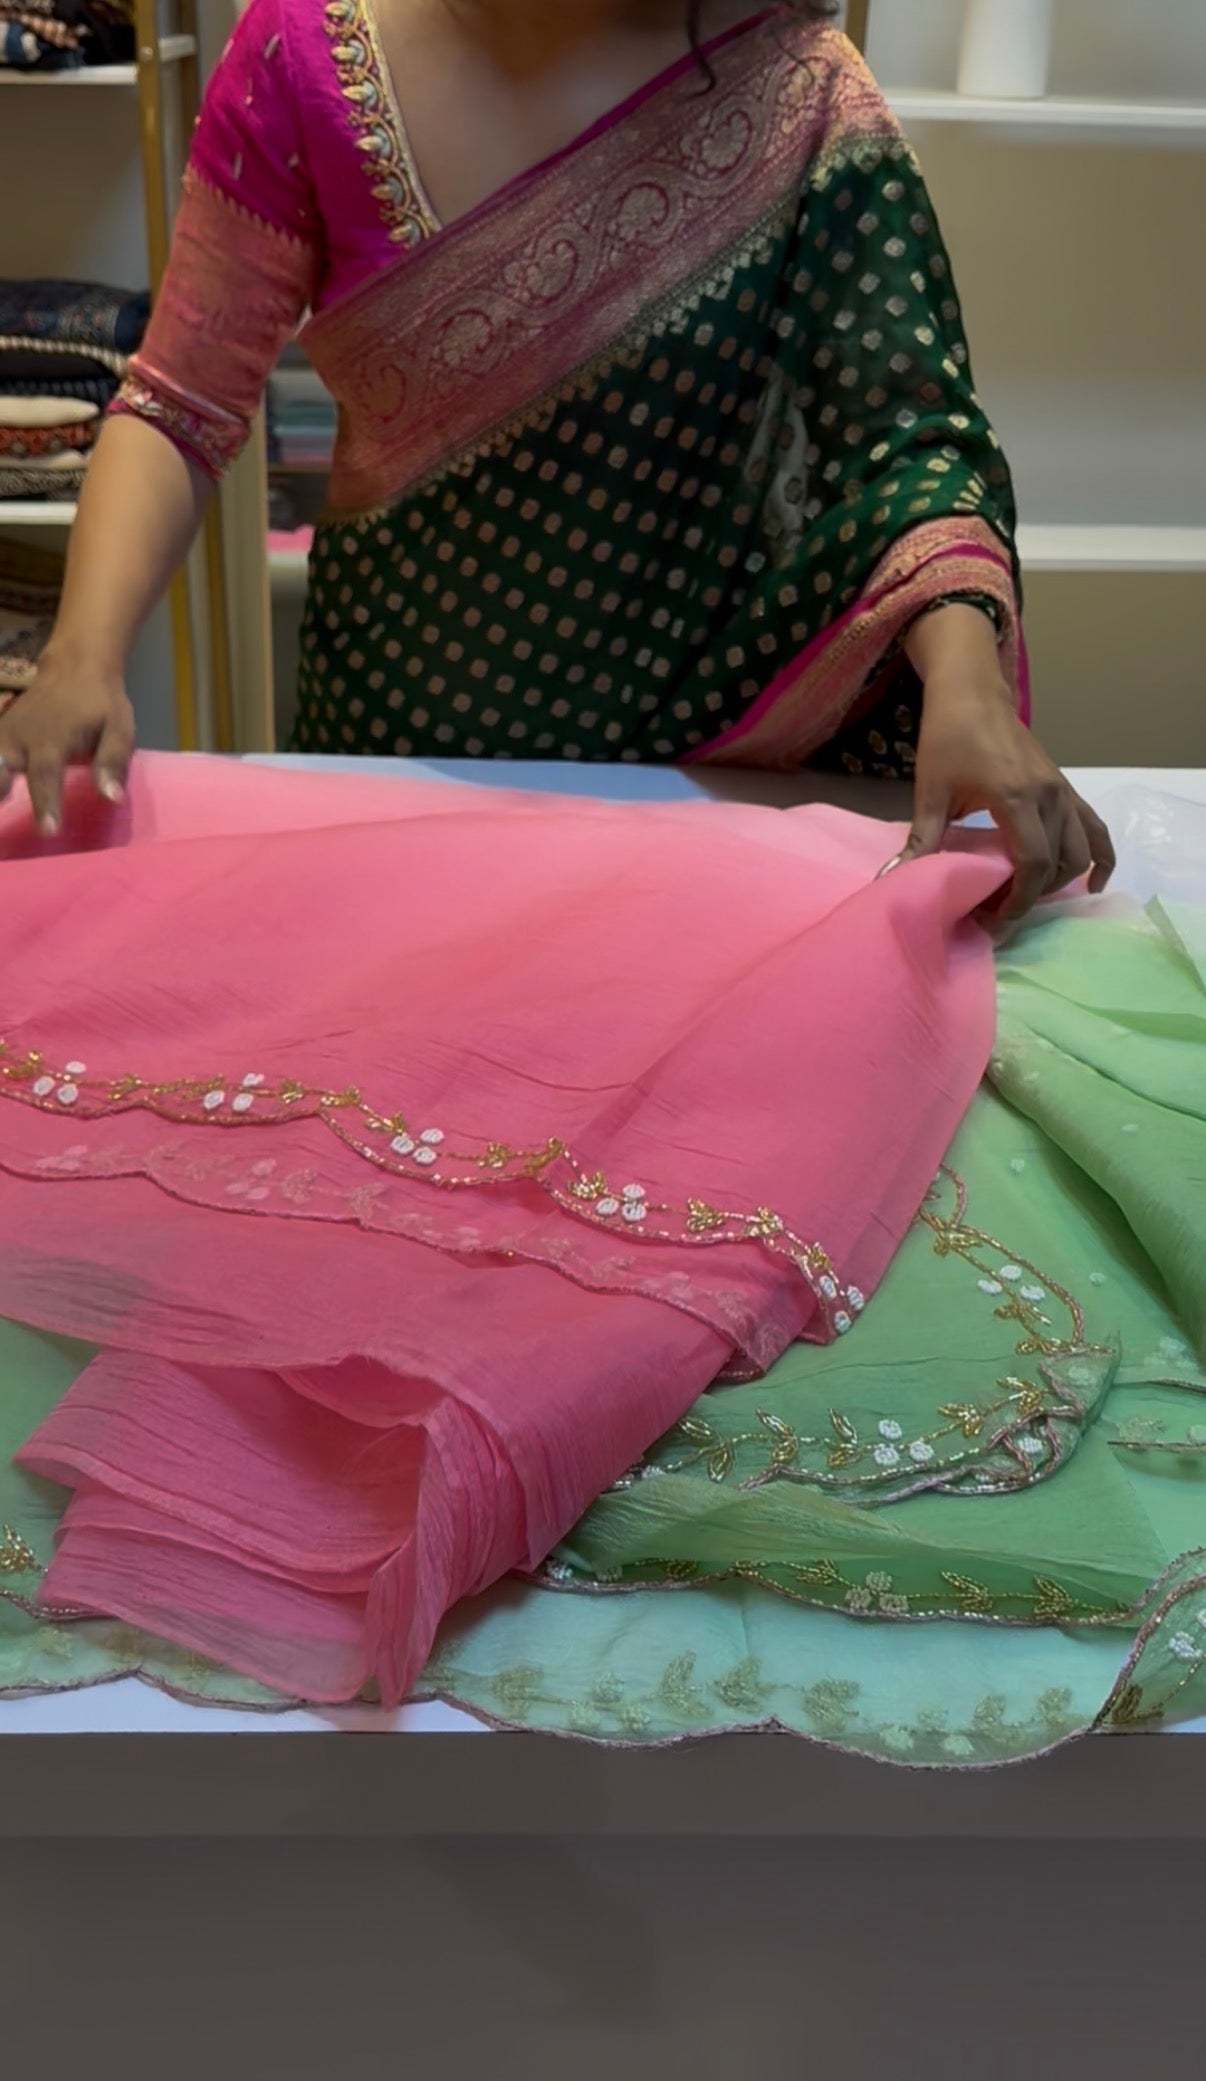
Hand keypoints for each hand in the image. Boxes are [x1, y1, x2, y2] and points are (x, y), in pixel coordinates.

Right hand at [0, 648, 133, 836]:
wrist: (75, 665)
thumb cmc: (101, 704)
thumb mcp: (119, 729)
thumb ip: (112, 763)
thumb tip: (112, 798)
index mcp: (53, 739)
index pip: (45, 775)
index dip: (45, 804)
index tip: (47, 831)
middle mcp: (21, 736)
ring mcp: (4, 732)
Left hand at [902, 672, 1114, 930]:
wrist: (972, 694)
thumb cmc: (947, 738)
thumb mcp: (931, 790)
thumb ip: (921, 839)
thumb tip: (894, 878)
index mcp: (1017, 797)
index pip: (1032, 864)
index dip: (1017, 901)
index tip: (993, 922)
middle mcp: (1050, 796)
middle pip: (1057, 864)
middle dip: (1030, 897)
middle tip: (996, 911)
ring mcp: (1063, 791)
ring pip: (1080, 851)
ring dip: (1058, 883)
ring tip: (1026, 898)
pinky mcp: (1066, 788)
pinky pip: (1095, 828)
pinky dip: (1100, 858)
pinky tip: (1093, 883)